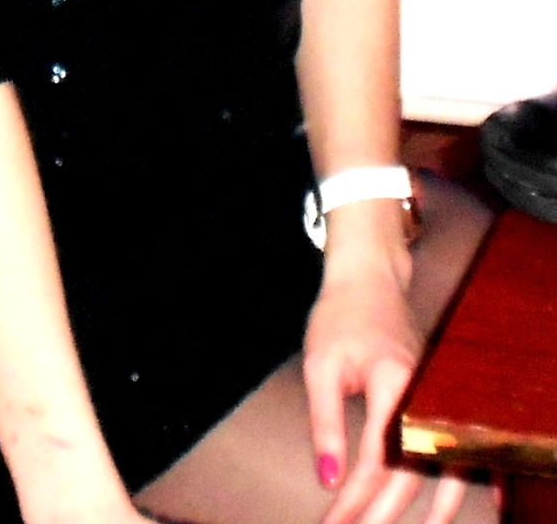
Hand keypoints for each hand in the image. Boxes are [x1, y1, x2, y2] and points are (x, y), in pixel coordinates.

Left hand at [303, 247, 469, 523]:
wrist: (369, 274)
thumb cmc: (340, 315)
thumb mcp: (321, 365)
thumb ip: (326, 424)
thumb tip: (328, 479)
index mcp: (394, 385)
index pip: (377, 459)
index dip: (355, 498)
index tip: (333, 522)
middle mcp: (425, 393)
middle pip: (412, 470)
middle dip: (384, 511)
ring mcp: (436, 393)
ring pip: (443, 463)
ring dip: (429, 504)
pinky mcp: (436, 393)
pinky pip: (449, 442)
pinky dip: (452, 475)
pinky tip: (448, 498)